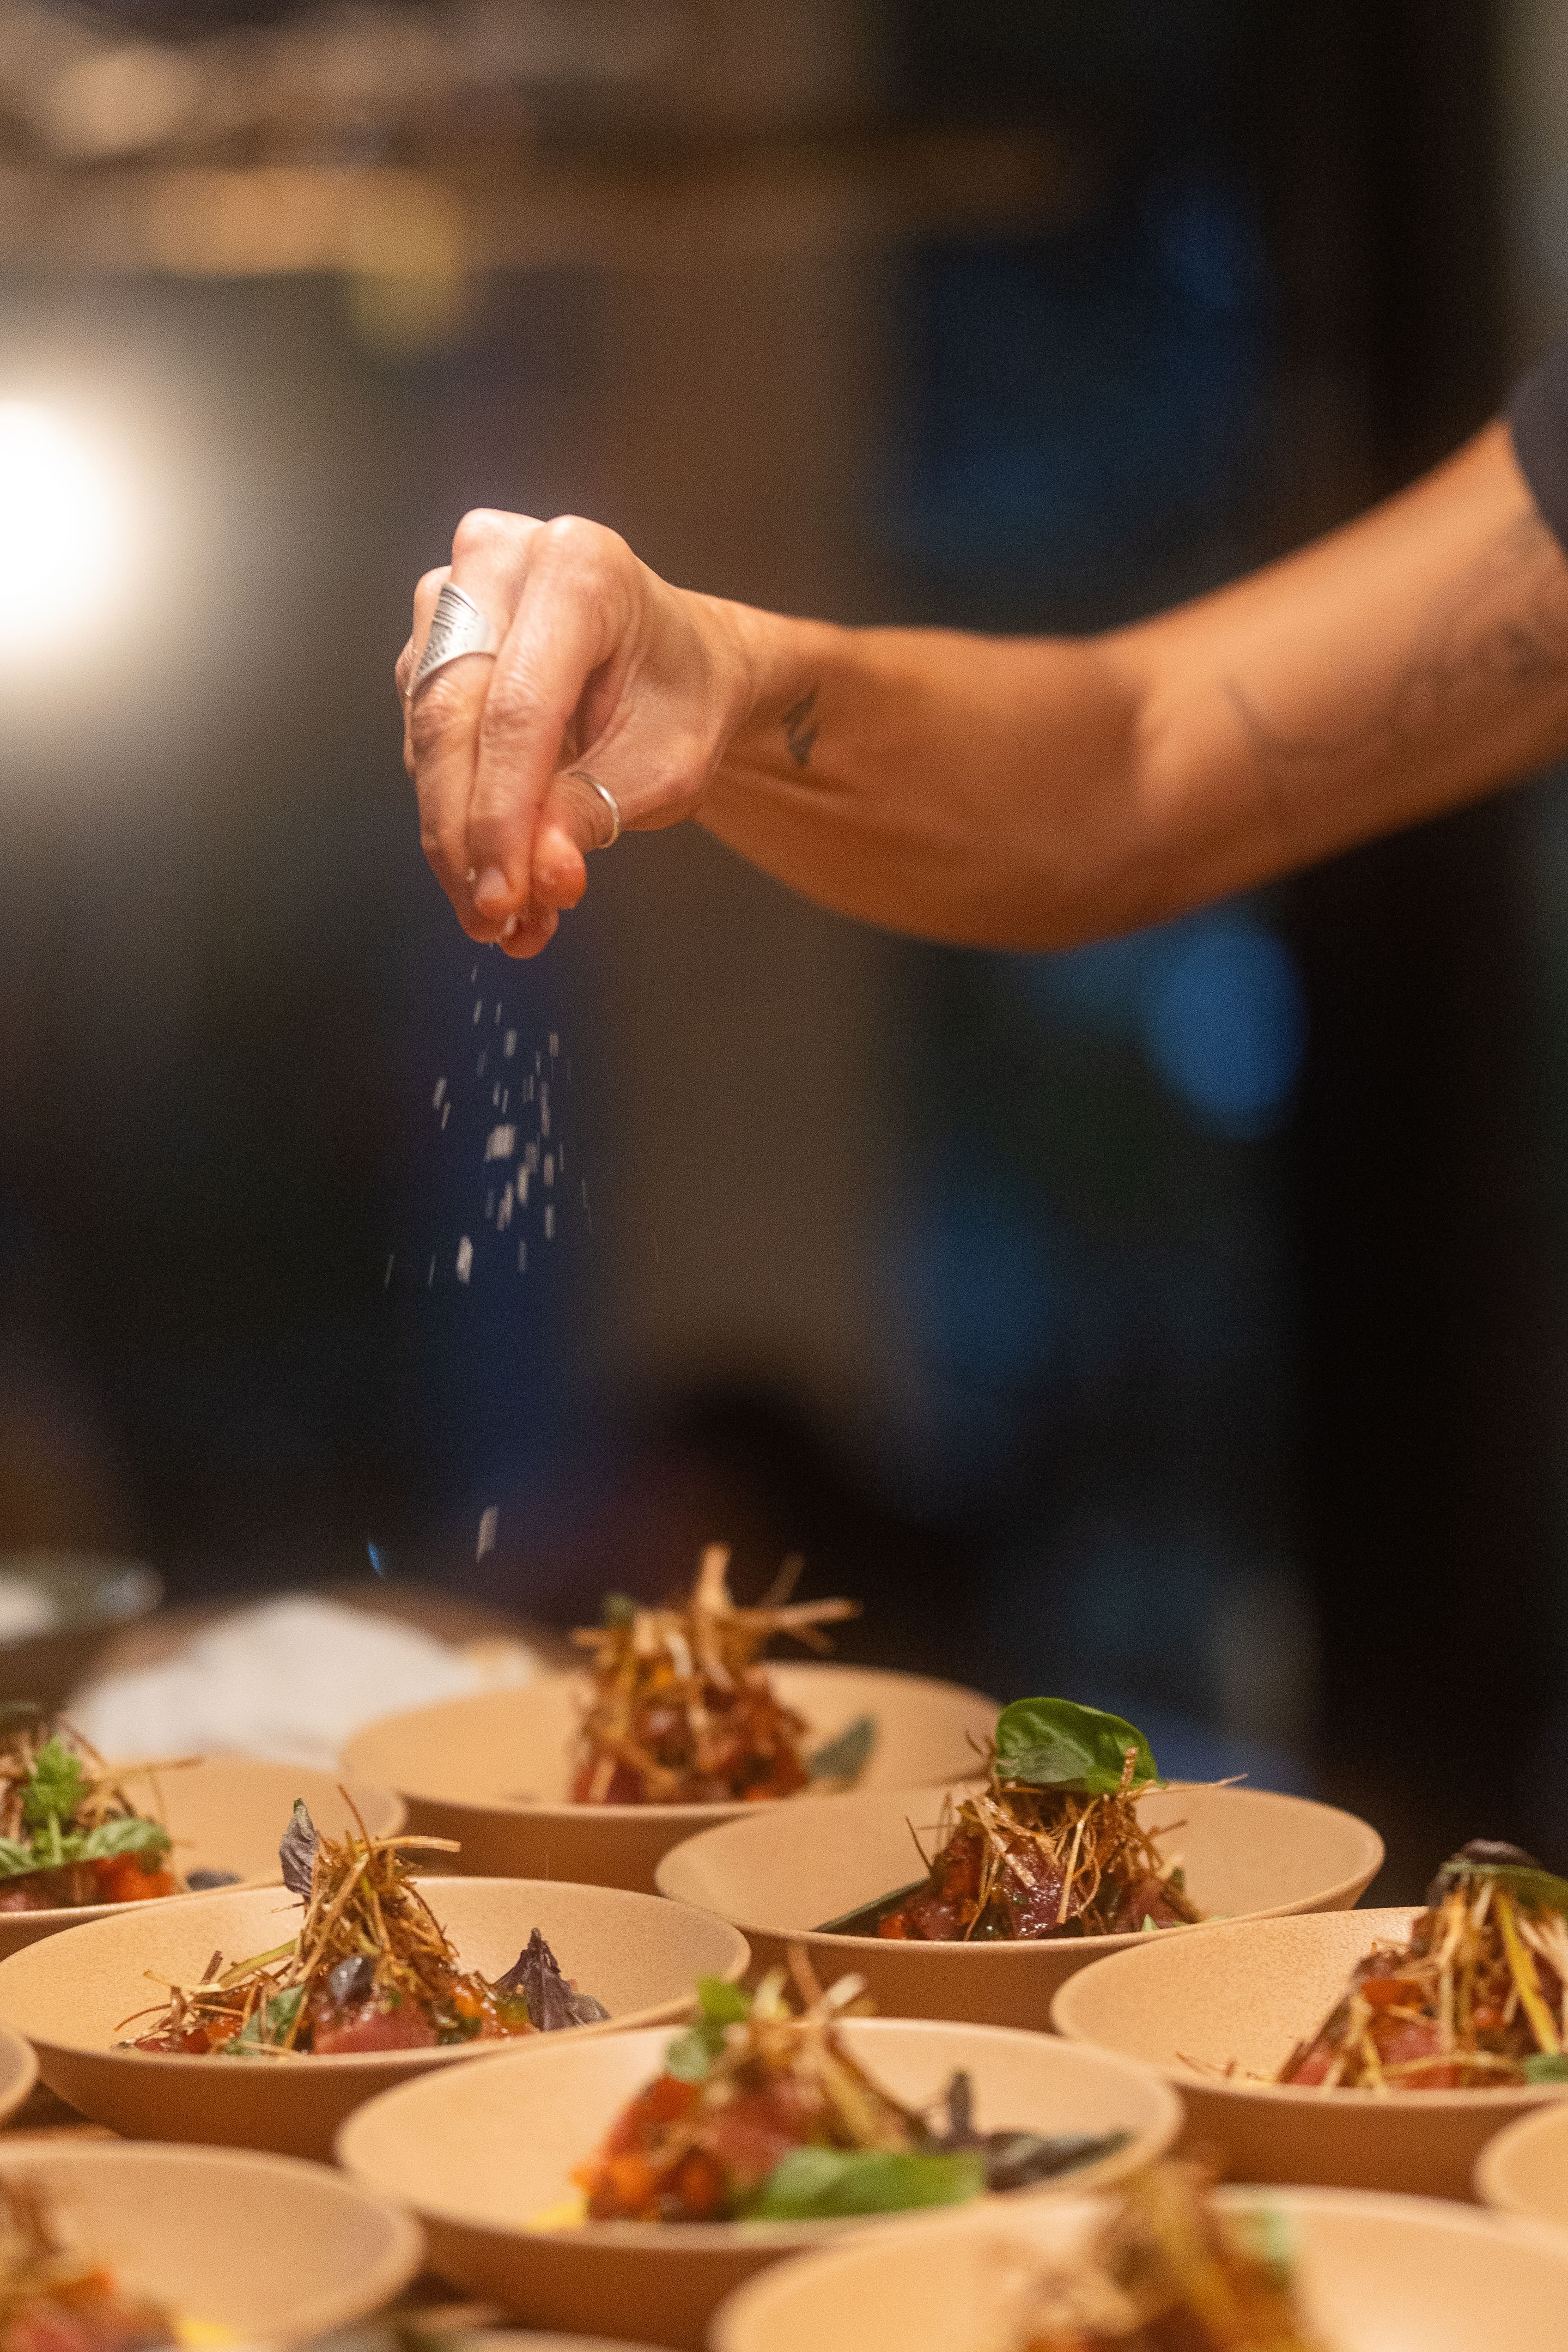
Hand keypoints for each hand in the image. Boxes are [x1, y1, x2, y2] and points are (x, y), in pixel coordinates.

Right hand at [395, 511, 755, 955]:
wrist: (681, 667)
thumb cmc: (683, 701)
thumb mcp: (665, 766)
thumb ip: (595, 813)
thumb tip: (539, 877)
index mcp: (580, 566)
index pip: (517, 709)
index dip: (500, 816)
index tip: (503, 899)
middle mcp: (501, 559)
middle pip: (452, 717)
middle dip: (466, 836)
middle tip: (490, 919)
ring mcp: (453, 593)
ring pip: (426, 734)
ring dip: (455, 837)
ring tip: (502, 913)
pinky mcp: (428, 638)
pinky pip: (423, 739)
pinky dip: (453, 814)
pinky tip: (489, 870)